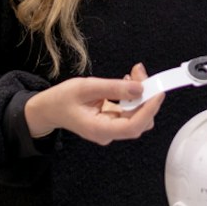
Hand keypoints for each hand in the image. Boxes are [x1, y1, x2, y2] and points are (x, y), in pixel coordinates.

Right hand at [24, 62, 163, 145]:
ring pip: (138, 115)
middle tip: (139, 72)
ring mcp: (111, 129)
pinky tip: (127, 82)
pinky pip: (130, 111)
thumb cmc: (61, 99)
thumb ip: (113, 88)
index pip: (133, 126)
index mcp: (99, 129)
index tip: (157, 92)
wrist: (48, 109)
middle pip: (139, 120)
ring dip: (141, 94)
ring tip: (133, 74)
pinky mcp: (113, 122)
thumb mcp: (85, 87)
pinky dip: (134, 95)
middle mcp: (108, 133)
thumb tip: (139, 88)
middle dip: (145, 96)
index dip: (149, 109)